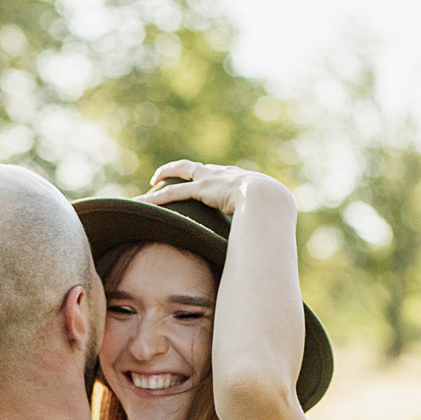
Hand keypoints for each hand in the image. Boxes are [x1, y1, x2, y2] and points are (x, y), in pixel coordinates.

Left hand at [139, 159, 294, 221]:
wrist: (270, 201)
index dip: (209, 177)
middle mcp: (225, 174)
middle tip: (170, 177)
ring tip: (152, 182)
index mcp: (243, 180)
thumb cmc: (276, 213)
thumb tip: (267, 251)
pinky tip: (143, 201)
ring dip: (166, 175)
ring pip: (183, 172)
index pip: (221, 175)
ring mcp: (213, 179)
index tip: (201, 181)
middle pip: (199, 167)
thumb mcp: (271, 218)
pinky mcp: (202, 189)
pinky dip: (158, 198)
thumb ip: (263, 230)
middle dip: (184, 170)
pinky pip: (174, 192)